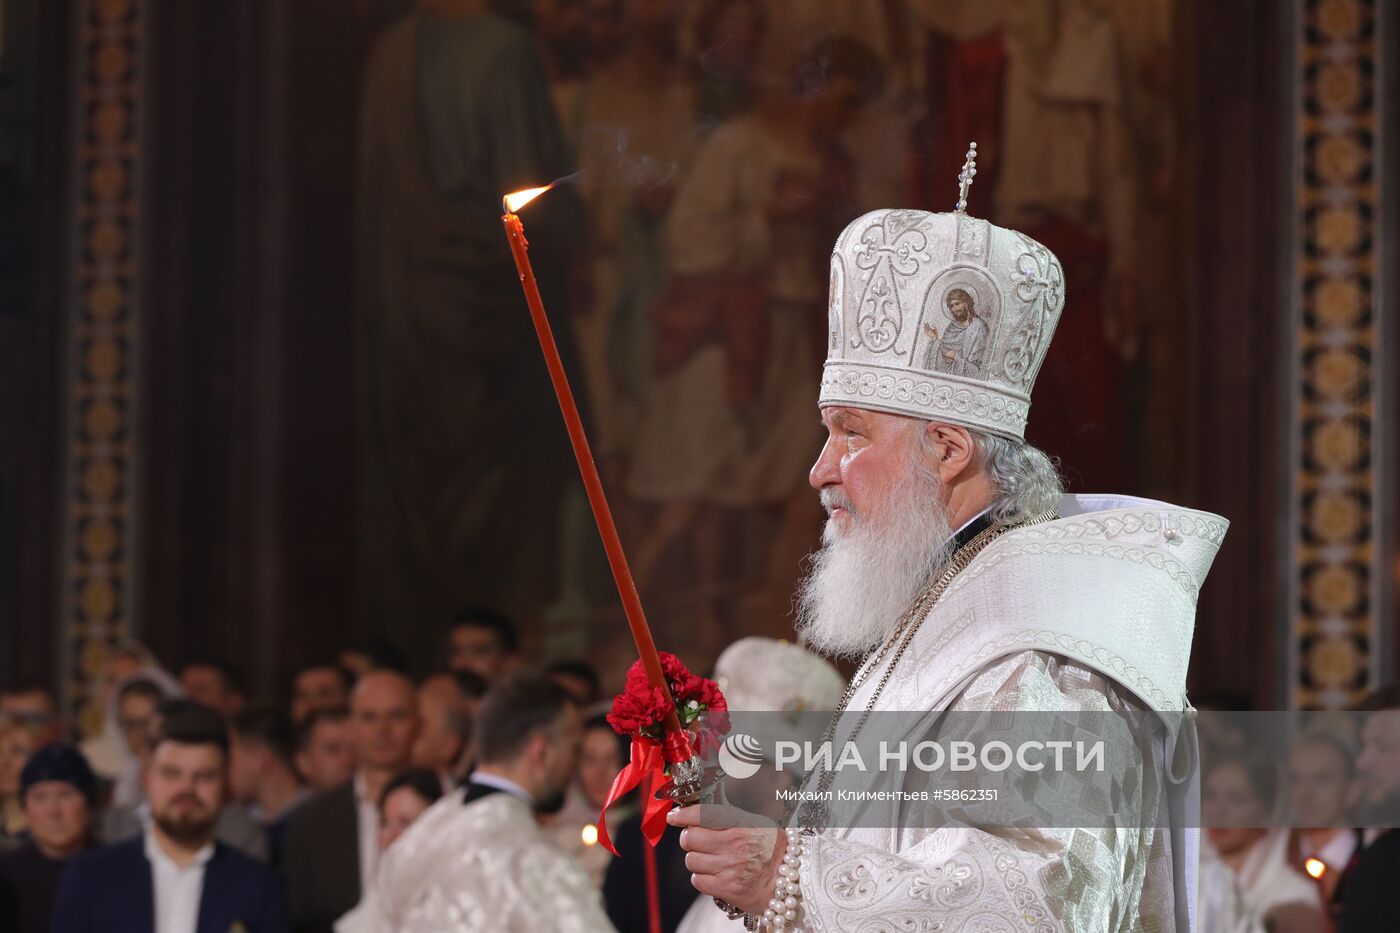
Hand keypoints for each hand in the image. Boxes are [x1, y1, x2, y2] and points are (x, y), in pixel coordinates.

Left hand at [669, 803, 785, 915]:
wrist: (791, 882)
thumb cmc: (773, 851)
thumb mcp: (759, 824)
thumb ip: (731, 817)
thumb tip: (701, 812)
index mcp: (742, 825)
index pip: (704, 815)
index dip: (683, 815)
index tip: (674, 816)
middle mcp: (735, 845)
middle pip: (690, 838)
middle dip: (689, 838)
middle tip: (695, 840)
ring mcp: (730, 868)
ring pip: (691, 860)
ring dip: (696, 859)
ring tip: (709, 859)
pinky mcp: (727, 889)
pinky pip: (698, 880)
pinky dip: (701, 878)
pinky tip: (713, 874)